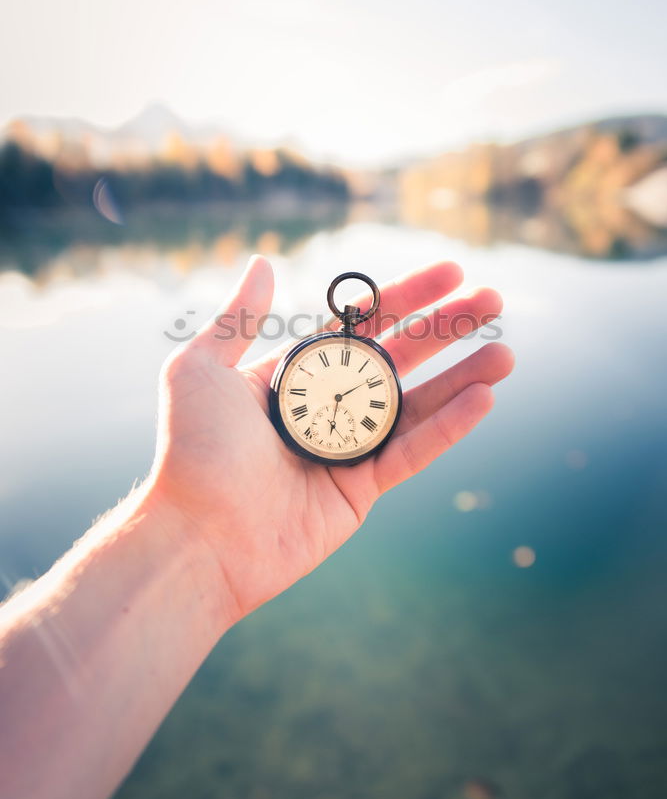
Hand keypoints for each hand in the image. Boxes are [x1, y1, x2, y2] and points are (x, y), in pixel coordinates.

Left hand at [150, 256, 513, 624]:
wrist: (197, 537)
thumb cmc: (192, 451)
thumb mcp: (201, 369)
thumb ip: (239, 317)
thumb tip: (265, 261)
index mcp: (297, 374)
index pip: (363, 324)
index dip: (408, 296)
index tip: (451, 271)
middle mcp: (328, 406)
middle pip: (401, 357)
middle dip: (448, 329)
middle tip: (494, 302)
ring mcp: (349, 449)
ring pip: (418, 405)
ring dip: (464, 377)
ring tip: (507, 353)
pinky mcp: (363, 491)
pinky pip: (414, 452)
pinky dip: (450, 427)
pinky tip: (483, 398)